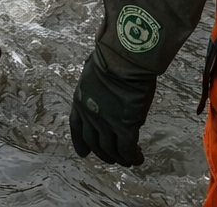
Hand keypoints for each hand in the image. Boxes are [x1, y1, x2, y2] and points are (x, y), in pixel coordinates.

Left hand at [69, 50, 153, 165]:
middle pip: (94, 143)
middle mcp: (90, 115)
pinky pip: (127, 149)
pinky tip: (139, 158)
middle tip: (111, 158)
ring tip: (128, 160)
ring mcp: (106, 123)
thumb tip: (100, 77)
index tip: (84, 153)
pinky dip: (132, 157)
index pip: (77, 127)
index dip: (80, 142)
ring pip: (111, 150)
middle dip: (103, 153)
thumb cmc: (111, 55)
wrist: (123, 58)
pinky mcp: (125, 127)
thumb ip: (95, 81)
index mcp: (80, 100)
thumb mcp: (93, 69)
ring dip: (119, 158)